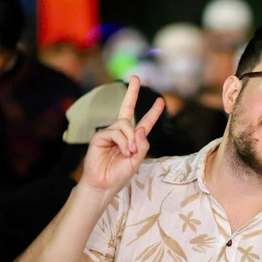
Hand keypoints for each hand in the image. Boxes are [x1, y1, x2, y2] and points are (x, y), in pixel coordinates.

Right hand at [80, 76, 164, 194]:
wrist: (104, 184)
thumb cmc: (120, 174)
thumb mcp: (138, 160)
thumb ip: (142, 143)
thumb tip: (140, 129)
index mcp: (133, 138)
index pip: (144, 122)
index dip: (153, 112)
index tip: (160, 101)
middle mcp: (121, 132)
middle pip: (127, 108)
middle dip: (132, 92)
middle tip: (135, 77)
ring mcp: (110, 133)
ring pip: (126, 125)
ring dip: (131, 139)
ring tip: (129, 153)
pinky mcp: (100, 136)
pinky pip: (115, 132)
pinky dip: (123, 142)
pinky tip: (123, 151)